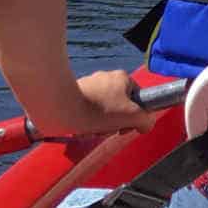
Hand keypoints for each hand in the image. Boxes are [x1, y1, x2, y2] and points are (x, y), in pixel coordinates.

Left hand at [33, 70, 159, 136]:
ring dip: (100, 123)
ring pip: (102, 109)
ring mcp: (88, 84)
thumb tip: (146, 125)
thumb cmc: (100, 110)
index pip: (136, 97)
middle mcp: (106, 76)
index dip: (134, 115)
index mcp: (122, 77)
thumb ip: (146, 120)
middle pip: (118, 105)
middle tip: (107, 130)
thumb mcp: (132, 116)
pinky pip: (86, 109)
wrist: (61, 108)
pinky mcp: (73, 92)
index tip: (125, 126)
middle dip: (115, 121)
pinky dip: (86, 120)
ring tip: (92, 130)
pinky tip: (81, 127)